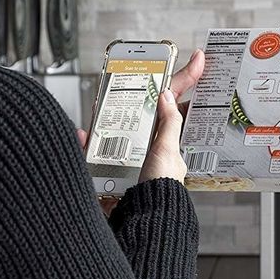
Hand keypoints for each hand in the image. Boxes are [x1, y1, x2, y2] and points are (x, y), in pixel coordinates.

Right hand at [75, 49, 205, 212]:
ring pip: (114, 126)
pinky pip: (94, 150)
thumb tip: (168, 93)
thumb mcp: (167, 151)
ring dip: (105, 116)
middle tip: (127, 74)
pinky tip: (81, 135)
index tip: (198, 57)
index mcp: (166, 140)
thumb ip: (168, 123)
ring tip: (99, 105)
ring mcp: (127, 155)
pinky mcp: (108, 168)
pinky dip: (85, 142)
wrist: (141, 221)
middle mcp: (148, 145)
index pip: (174, 102)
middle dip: (131, 94)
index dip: (184, 79)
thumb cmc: (159, 190)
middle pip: (139, 109)